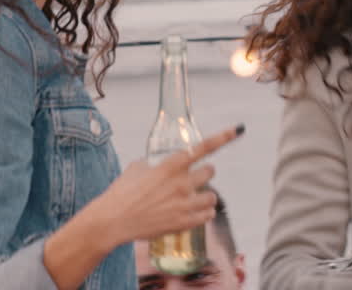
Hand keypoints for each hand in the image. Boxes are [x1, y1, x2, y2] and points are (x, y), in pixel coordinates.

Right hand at [90, 124, 243, 245]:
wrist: (114, 220)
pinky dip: (203, 212)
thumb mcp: (136, 168)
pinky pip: (208, 215)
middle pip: (210, 172)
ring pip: (212, 196)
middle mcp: (181, 184)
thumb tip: (162, 163)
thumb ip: (156, 164)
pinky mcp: (185, 222)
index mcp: (169, 166)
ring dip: (205, 194)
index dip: (222, 137)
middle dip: (203, 172)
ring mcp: (185, 205)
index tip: (237, 130)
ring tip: (192, 197)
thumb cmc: (122, 192)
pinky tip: (193, 211)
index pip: (201, 148)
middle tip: (192, 177)